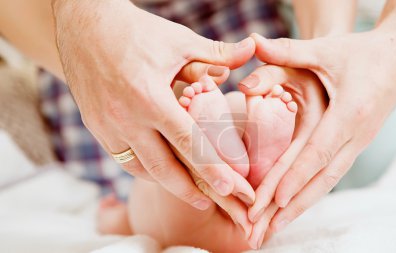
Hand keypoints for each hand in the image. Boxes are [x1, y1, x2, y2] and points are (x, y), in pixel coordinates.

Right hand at [51, 0, 255, 209]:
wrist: (84, 25)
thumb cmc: (135, 30)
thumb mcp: (179, 40)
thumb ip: (217, 53)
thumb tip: (251, 48)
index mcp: (150, 97)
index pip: (188, 143)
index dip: (211, 168)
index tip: (230, 188)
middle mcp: (125, 117)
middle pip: (162, 168)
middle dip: (188, 191)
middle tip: (210, 203)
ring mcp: (106, 125)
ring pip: (139, 168)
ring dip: (165, 183)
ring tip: (186, 191)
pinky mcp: (95, 126)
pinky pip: (121, 158)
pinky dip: (142, 167)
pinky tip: (158, 169)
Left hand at [243, 30, 395, 232]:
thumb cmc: (363, 53)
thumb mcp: (326, 49)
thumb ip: (289, 50)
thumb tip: (254, 42)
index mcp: (349, 113)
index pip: (317, 152)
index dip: (296, 177)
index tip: (275, 201)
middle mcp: (356, 135)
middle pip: (321, 178)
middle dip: (292, 206)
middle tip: (264, 231)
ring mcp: (358, 142)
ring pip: (327, 181)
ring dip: (301, 206)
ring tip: (275, 228)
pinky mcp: (355, 144)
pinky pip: (331, 173)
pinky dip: (311, 191)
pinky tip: (295, 205)